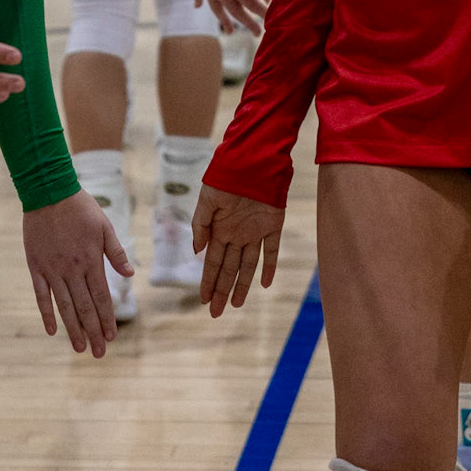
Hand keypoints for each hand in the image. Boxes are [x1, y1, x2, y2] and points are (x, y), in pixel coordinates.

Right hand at [23, 190, 130, 357]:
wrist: (48, 192)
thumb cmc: (80, 207)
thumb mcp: (104, 225)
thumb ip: (116, 252)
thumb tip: (130, 275)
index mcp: (91, 259)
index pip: (101, 297)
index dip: (106, 318)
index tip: (111, 337)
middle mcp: (72, 269)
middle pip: (84, 307)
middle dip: (92, 332)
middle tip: (98, 353)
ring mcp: (53, 270)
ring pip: (64, 306)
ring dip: (72, 329)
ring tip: (79, 348)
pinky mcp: (37, 267)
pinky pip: (41, 296)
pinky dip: (46, 314)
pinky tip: (51, 331)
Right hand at [186, 0, 269, 34]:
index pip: (251, 4)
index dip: (262, 13)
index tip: (270, 21)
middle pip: (236, 11)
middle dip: (248, 23)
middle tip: (257, 34)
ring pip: (217, 8)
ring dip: (224, 20)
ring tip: (229, 31)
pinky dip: (198, 0)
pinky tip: (197, 6)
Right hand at [192, 183, 283, 316]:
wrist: (253, 157)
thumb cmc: (225, 175)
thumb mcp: (207, 199)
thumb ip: (201, 225)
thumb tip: (197, 252)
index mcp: (220, 228)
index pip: (213, 261)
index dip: (208, 281)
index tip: (204, 300)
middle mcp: (237, 233)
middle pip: (229, 267)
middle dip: (222, 290)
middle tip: (216, 313)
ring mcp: (255, 230)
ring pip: (248, 264)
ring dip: (242, 284)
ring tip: (236, 305)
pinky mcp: (274, 224)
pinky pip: (272, 249)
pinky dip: (270, 266)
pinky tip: (265, 284)